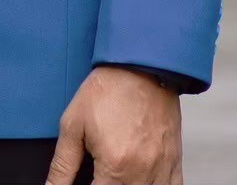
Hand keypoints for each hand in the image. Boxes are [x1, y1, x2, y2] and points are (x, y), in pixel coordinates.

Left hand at [45, 65, 183, 184]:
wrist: (141, 63)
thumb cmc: (109, 88)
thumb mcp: (74, 123)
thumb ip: (62, 165)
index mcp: (115, 167)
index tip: (86, 179)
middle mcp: (141, 173)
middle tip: (100, 173)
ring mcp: (162, 169)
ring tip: (116, 175)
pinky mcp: (174, 161)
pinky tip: (142, 180)